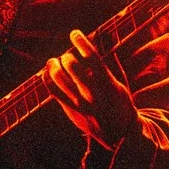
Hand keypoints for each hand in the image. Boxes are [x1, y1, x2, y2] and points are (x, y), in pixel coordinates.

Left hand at [46, 31, 145, 153]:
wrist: (119, 134)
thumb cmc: (121, 104)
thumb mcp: (121, 83)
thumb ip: (111, 62)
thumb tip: (105, 39)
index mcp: (108, 83)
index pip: (91, 56)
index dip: (81, 41)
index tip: (75, 33)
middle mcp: (93, 93)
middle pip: (72, 66)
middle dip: (66, 57)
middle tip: (66, 57)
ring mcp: (80, 104)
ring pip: (58, 78)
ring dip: (53, 66)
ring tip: (53, 62)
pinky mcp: (71, 111)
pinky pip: (53, 92)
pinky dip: (47, 79)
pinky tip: (47, 73)